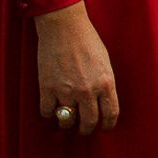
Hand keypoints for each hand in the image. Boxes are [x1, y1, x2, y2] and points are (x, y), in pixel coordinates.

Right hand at [35, 3, 118, 134]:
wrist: (65, 28)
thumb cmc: (87, 41)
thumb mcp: (104, 62)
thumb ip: (104, 83)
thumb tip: (102, 102)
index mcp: (106, 82)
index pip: (110, 113)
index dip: (107, 124)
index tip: (104, 128)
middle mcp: (88, 90)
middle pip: (89, 122)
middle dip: (86, 129)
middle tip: (84, 129)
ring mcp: (66, 91)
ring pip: (67, 121)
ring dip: (67, 123)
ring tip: (66, 119)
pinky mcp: (47, 88)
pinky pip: (47, 112)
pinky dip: (49, 113)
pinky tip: (51, 108)